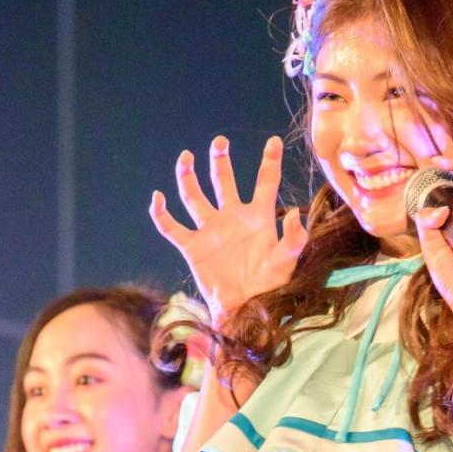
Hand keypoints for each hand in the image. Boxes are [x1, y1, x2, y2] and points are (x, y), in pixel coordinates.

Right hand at [149, 135, 307, 323]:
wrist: (245, 310)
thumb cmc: (270, 287)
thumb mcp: (286, 263)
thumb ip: (293, 239)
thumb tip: (295, 213)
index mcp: (258, 217)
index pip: (265, 182)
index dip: (269, 161)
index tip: (274, 141)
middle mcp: (232, 218)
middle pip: (224, 181)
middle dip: (220, 160)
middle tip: (220, 142)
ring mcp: (210, 230)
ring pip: (194, 196)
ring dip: (188, 176)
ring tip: (186, 156)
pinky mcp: (192, 247)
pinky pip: (171, 227)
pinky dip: (162, 214)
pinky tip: (157, 198)